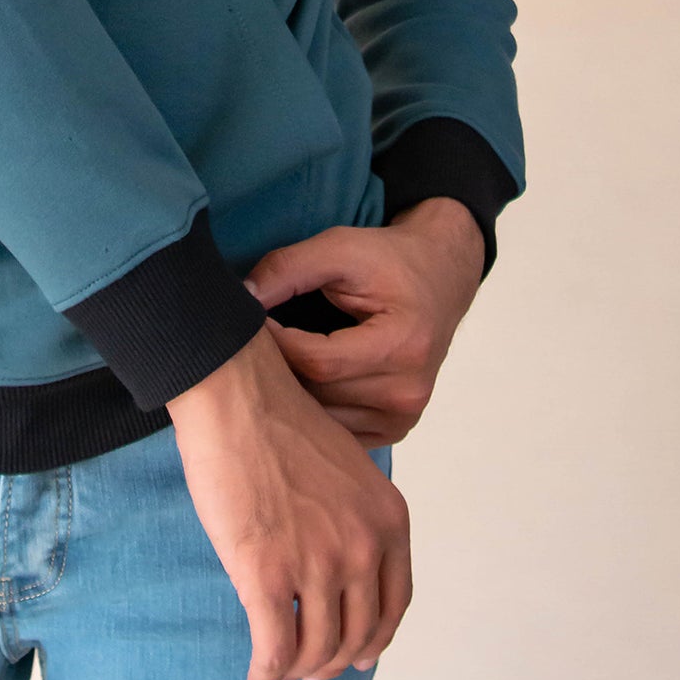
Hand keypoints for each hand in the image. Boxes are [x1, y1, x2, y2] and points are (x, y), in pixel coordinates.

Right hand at [165, 321, 411, 679]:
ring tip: (278, 669)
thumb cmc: (281, 423)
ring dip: (297, 670)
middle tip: (311, 668)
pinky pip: (275, 650)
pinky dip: (266, 674)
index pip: (395, 604)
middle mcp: (363, 546)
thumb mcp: (347, 470)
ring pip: (317, 651)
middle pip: (358, 636)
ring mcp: (319, 563)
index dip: (375, 638)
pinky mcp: (269, 575)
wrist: (238, 395)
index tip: (357, 653)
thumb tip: (344, 570)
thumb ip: (355, 518)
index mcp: (387, 519)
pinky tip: (256, 678)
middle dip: (332, 661)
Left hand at [242, 198, 483, 443]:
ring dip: (292, 397)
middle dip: (278, 372)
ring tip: (268, 369)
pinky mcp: (397, 427)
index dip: (277, 345)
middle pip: (320, 395)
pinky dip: (314, 413)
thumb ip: (287, 269)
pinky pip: (339, 431)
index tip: (249, 326)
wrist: (439, 275)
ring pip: (324, 421)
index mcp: (403, 343)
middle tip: (247, 351)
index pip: (319, 362)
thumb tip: (240, 297)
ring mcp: (405, 415)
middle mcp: (409, 388)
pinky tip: (297, 389)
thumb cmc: (389, 260)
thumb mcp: (339, 247)